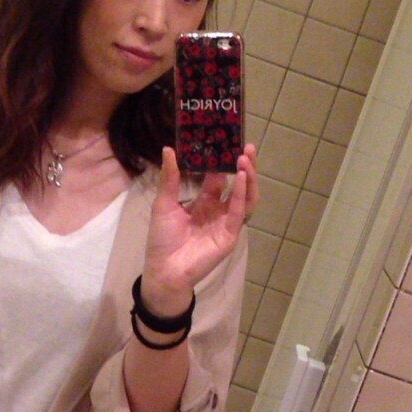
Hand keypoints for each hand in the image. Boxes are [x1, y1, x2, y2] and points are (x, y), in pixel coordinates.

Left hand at [141, 144, 258, 310]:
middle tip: (246, 146)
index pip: (219, 177)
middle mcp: (218, 210)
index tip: (225, 142)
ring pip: (245, 196)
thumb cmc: (162, 239)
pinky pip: (239, 212)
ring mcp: (226, 222)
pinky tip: (241, 177)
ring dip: (248, 177)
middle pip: (237, 184)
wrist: (164, 269)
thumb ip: (170, 178)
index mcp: (204, 202)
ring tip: (247, 158)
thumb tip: (169, 149)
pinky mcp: (229, 234)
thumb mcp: (164, 203)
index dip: (223, 161)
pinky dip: (241, 194)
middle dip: (244, 166)